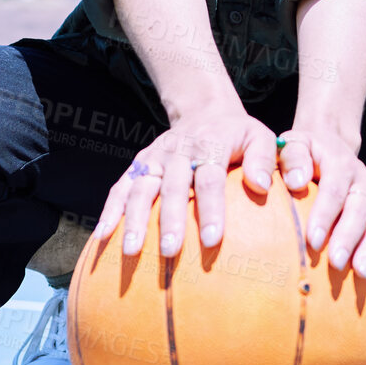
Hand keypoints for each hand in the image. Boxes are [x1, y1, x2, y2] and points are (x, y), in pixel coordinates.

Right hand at [93, 104, 277, 257]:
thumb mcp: (260, 137)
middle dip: (170, 221)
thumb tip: (262, 186)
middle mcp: (178, 151)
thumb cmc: (238, 136)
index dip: (210, 209)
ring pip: (141, 189)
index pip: (209, 179)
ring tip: (131, 252)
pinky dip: (109, 212)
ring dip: (134, 221)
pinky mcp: (139, 165)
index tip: (211, 240)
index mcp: (210, 145)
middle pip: (172, 188)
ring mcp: (154, 158)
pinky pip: (120, 188)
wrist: (205, 111)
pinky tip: (102, 238)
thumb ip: (263, 159)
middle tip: (171, 253)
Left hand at [276, 126, 365, 283]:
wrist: (327, 146)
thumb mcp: (291, 144)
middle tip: (335, 263)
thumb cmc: (300, 152)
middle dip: (348, 238)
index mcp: (340, 162)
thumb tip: (296, 181)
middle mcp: (362, 180)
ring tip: (359, 274)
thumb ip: (291, 158)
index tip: (313, 240)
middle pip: (359, 210)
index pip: (333, 190)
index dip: (325, 215)